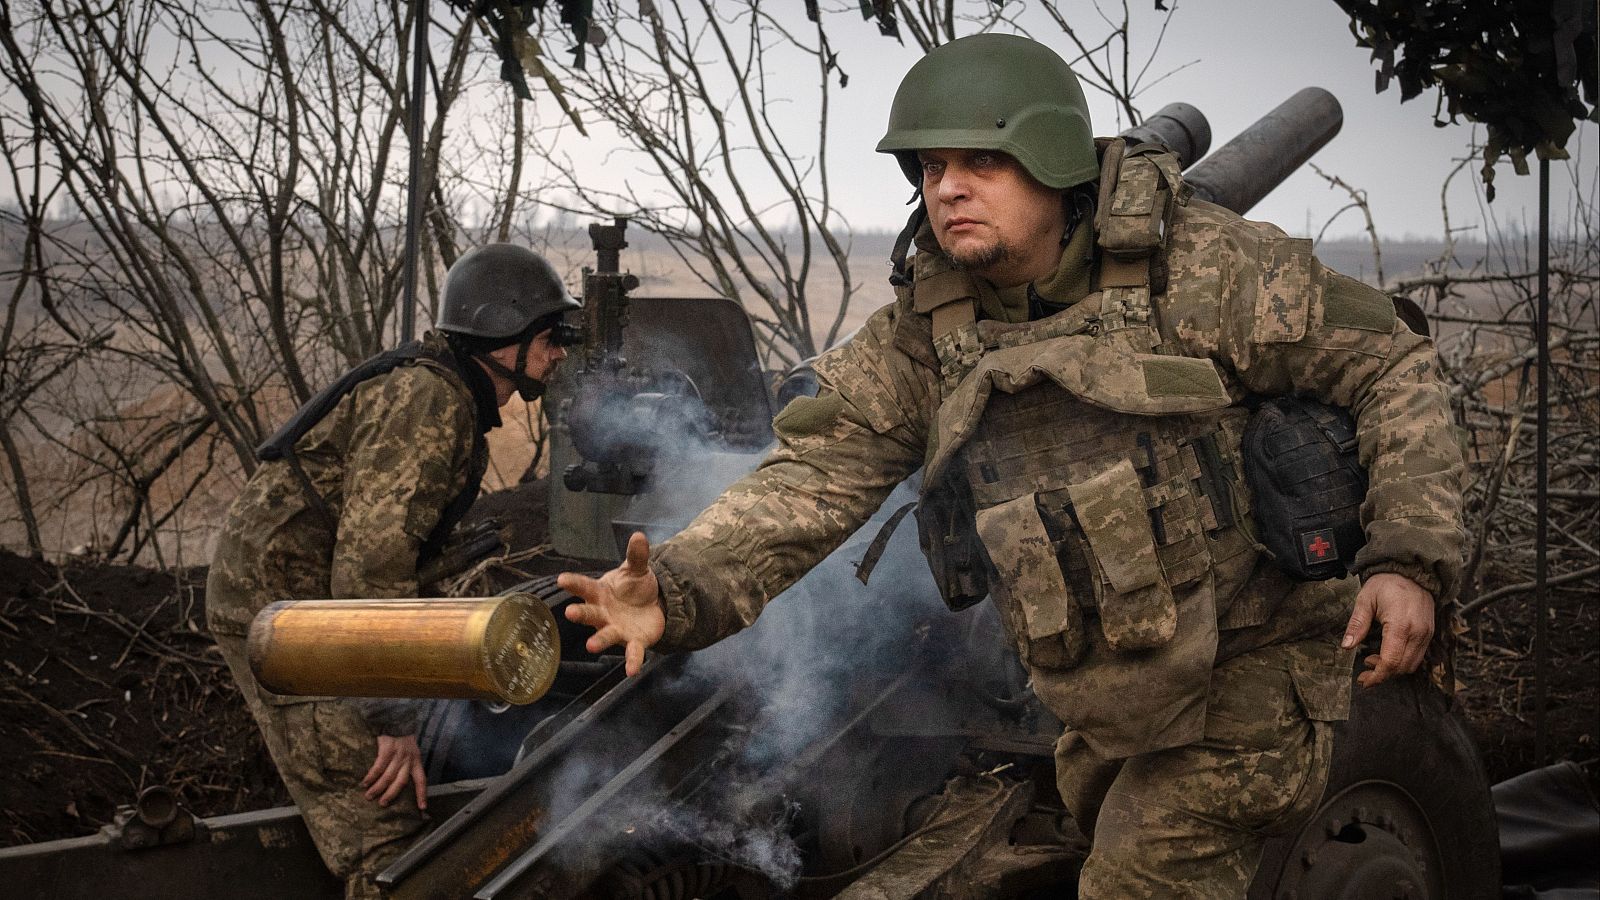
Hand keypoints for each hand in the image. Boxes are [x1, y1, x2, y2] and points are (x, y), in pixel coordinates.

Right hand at [363, 733, 426, 808]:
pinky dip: (371, 776)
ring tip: (369, 796)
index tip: (423, 808)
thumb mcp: (411, 751)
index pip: (422, 780)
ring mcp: (398, 755)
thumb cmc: (402, 739)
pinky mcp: (387, 749)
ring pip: (388, 777)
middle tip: (382, 804)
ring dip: (378, 788)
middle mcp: (408, 760)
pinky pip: (378, 767)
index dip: (422, 794)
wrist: (397, 720)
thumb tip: (398, 782)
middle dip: (391, 795)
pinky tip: (365, 783)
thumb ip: (408, 765)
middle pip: (401, 782)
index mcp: (416, 761)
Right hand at [559, 532, 665, 675]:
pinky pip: (632, 652)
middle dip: (580, 613)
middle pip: (589, 613)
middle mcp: (603, 613)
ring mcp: (616, 629)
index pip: (584, 587)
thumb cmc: (634, 587)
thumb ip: (637, 555)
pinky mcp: (633, 641)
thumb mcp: (637, 569)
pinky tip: (633, 671)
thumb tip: (639, 536)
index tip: (561, 579)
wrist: (651, 606)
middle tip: (570, 612)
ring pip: (605, 635)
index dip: (573, 583)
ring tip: (591, 646)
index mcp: (600, 593)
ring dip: (599, 640)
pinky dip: (633, 661)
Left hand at [1342, 572, 1434, 688]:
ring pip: (1412, 664)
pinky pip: (1418, 656)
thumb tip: (1346, 646)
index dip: (1377, 675)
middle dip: (1382, 674)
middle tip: (1364, 671)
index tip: (1364, 681)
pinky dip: (1403, 661)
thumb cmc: (1386, 584)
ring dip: (1393, 669)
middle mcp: (1418, 632)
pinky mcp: (1430, 633)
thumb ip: (1357, 624)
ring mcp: (1426, 634)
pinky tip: (1387, 654)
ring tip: (1372, 660)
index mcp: (1400, 625)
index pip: (1391, 661)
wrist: (1413, 571)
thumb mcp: (1365, 600)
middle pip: (1402, 667)